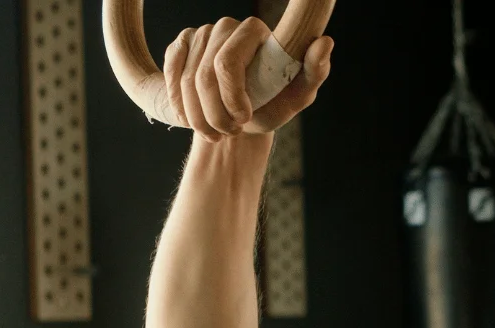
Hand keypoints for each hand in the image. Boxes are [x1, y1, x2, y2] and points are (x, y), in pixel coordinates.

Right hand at [164, 18, 332, 141]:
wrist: (243, 117)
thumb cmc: (274, 104)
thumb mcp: (297, 96)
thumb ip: (314, 72)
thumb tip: (325, 42)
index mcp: (255, 31)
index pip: (226, 63)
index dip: (230, 97)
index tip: (244, 119)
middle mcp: (226, 27)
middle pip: (204, 76)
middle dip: (215, 114)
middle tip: (230, 133)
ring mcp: (200, 34)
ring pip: (185, 82)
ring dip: (198, 117)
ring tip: (216, 132)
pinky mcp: (180, 46)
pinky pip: (169, 76)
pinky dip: (180, 105)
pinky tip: (192, 119)